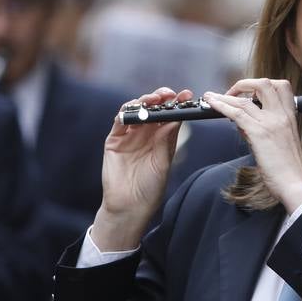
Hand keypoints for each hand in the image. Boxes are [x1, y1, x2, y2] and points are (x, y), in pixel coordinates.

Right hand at [93, 87, 189, 251]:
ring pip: (136, 111)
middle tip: (169, 94)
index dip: (177, 104)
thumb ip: (166, 141)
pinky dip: (127, 113)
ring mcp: (129, 136)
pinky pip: (119, 122)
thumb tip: (176, 119)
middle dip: (161, 98)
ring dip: (144, 101)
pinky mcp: (114, 140)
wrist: (130, 206)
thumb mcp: (163, 162)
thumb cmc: (151, 188)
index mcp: (161, 139)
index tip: (187, 96)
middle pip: (153, 109)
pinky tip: (137, 109)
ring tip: (155, 99)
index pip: (169, 116)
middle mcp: (145, 134)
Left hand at [204, 78, 301, 212]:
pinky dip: (221, 106)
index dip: (263, 85)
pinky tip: (212, 105)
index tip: (250, 92)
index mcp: (290, 117)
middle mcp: (282, 115)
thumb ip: (265, 129)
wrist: (295, 184)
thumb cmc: (290, 169)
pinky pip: (237, 113)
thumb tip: (244, 124)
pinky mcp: (259, 133)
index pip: (281, 87)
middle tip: (232, 92)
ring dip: (224, 96)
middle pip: (264, 84)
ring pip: (244, 100)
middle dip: (245, 84)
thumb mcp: (282, 143)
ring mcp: (271, 122)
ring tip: (211, 97)